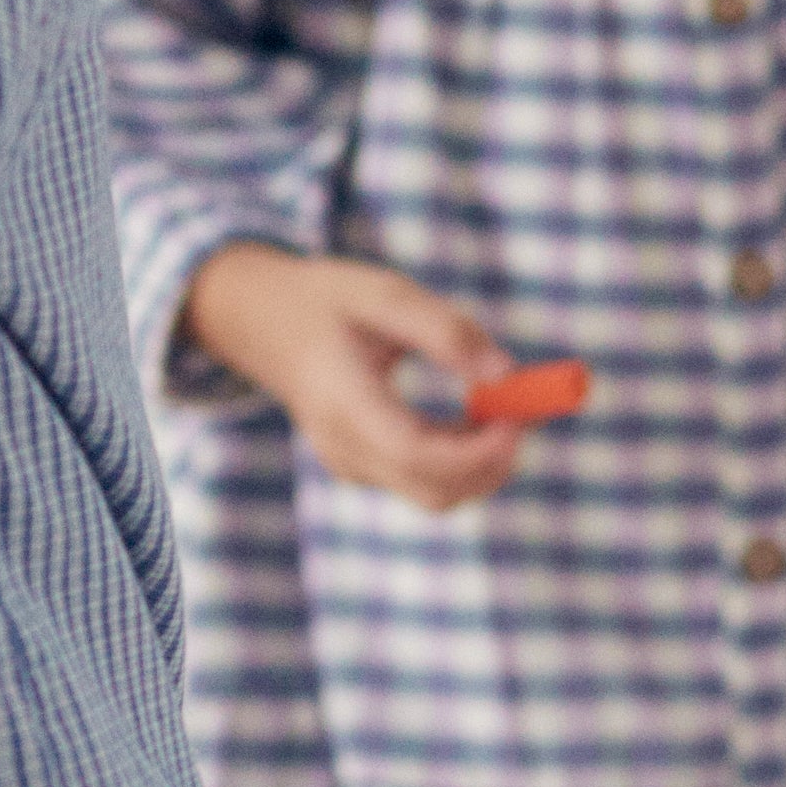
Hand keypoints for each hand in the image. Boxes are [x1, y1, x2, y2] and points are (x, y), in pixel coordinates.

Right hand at [182, 243, 534, 515]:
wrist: (261, 322)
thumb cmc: (325, 300)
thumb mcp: (384, 293)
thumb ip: (446, 331)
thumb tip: (506, 374)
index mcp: (342, 402)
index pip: (419, 455)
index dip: (479, 449)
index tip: (520, 417)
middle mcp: (342, 447)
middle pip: (434, 491)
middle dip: (491, 463)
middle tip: (525, 411)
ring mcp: (349, 464)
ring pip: (434, 493)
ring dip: (480, 461)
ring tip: (499, 404)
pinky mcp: (360, 467)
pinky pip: (421, 481)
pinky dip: (459, 458)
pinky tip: (471, 416)